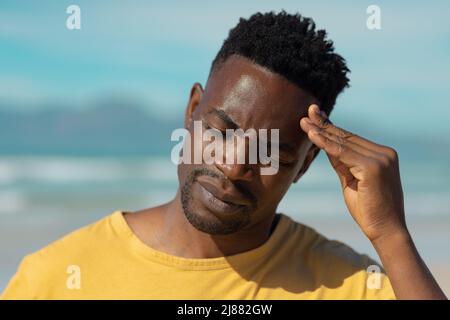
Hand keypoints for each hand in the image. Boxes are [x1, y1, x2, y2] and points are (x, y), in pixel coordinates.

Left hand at [300, 104, 406, 241]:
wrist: (385, 231)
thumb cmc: (369, 210)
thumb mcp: (351, 181)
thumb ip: (342, 163)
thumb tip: (327, 146)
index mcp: (382, 155)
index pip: (351, 139)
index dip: (331, 128)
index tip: (316, 117)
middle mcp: (384, 153)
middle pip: (347, 137)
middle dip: (325, 124)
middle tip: (308, 111)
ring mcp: (381, 159)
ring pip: (343, 143)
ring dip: (321, 131)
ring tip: (304, 121)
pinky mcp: (374, 167)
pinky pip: (343, 153)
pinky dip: (326, 144)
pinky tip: (312, 134)